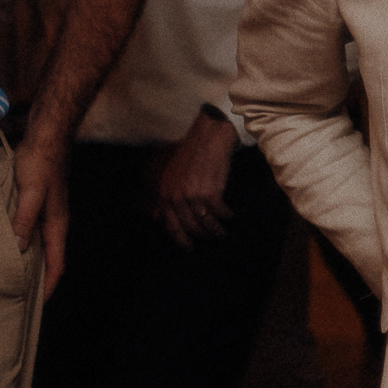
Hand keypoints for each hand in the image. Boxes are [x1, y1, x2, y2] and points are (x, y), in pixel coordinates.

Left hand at [10, 134, 68, 297]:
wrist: (46, 137)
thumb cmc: (41, 163)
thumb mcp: (31, 192)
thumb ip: (24, 219)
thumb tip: (18, 248)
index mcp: (57, 224)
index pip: (57, 263)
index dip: (50, 284)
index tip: (38, 303)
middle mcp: (54, 223)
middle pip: (50, 259)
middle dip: (40, 279)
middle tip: (22, 297)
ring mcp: (46, 214)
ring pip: (40, 247)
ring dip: (31, 263)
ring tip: (15, 278)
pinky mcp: (36, 206)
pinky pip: (31, 234)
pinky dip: (23, 246)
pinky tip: (11, 247)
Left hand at [151, 114, 238, 248]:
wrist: (208, 138)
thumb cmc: (191, 155)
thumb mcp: (171, 176)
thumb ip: (165, 197)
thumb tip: (156, 216)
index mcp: (165, 194)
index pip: (171, 225)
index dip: (180, 239)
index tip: (189, 248)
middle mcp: (176, 198)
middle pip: (190, 227)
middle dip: (202, 236)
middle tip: (213, 239)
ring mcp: (193, 196)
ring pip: (205, 224)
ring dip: (216, 231)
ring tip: (224, 233)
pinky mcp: (211, 193)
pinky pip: (220, 213)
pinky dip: (227, 217)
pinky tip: (231, 216)